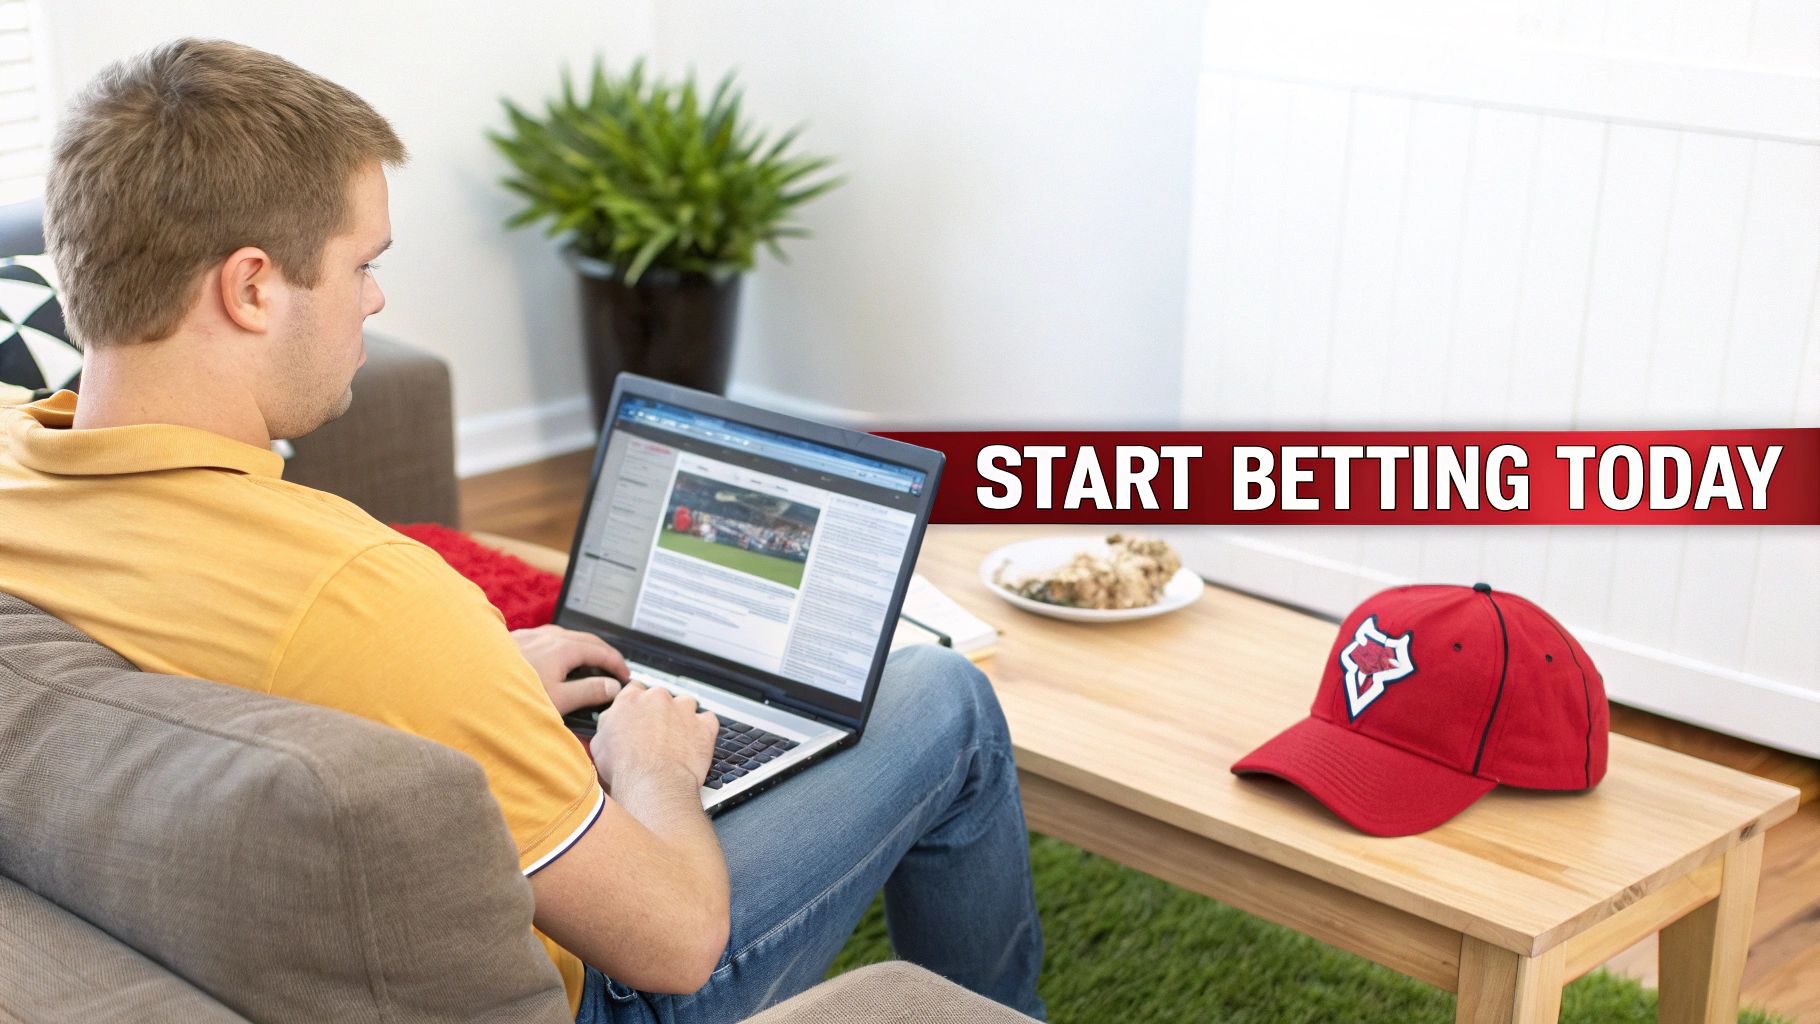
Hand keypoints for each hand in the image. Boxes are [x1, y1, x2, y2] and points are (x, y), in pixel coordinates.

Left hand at [511, 624, 629, 713]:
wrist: (470, 689)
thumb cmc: (513, 697)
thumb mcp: (559, 700)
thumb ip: (590, 692)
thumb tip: (612, 686)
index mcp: (563, 647)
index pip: (602, 651)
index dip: (618, 664)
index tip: (626, 676)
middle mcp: (548, 636)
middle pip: (586, 639)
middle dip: (603, 653)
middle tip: (614, 669)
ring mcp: (530, 635)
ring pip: (565, 636)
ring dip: (582, 648)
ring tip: (587, 664)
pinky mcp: (515, 640)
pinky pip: (546, 638)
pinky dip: (560, 647)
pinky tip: (554, 661)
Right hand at [590, 682, 718, 791]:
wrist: (652, 784)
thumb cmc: (626, 770)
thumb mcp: (599, 745)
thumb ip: (608, 725)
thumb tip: (610, 722)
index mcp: (630, 701)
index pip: (635, 690)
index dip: (638, 704)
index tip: (640, 715)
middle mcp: (657, 699)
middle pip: (661, 697)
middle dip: (660, 712)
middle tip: (656, 734)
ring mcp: (683, 710)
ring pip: (686, 704)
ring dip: (682, 718)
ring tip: (677, 739)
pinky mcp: (704, 725)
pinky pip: (709, 720)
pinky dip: (704, 730)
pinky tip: (695, 743)